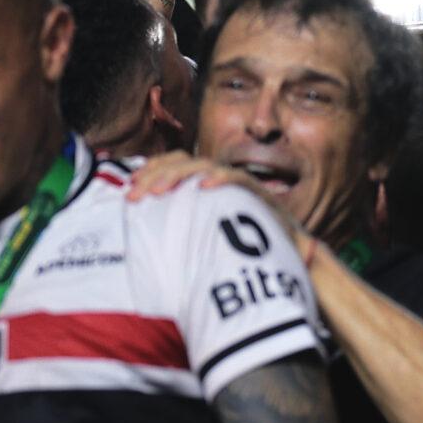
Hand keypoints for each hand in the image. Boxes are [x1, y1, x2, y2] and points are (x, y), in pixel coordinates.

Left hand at [124, 151, 312, 257]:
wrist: (291, 260)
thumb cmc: (247, 254)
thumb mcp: (206, 241)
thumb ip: (185, 234)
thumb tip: (147, 248)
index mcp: (207, 188)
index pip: (176, 165)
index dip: (153, 169)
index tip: (131, 185)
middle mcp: (221, 181)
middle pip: (184, 162)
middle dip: (155, 174)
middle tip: (134, 195)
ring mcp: (240, 185)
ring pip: (206, 166)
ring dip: (179, 175)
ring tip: (158, 190)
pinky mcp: (259, 194)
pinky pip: (239, 178)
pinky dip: (220, 179)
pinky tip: (202, 187)